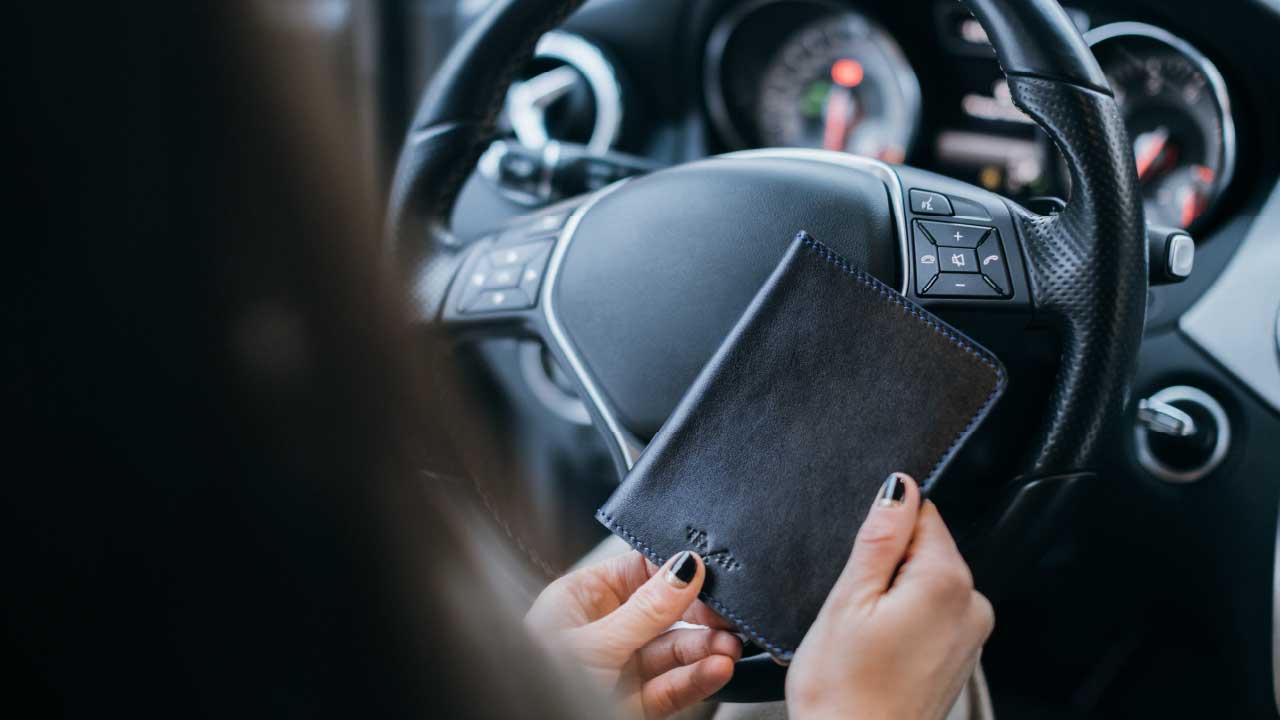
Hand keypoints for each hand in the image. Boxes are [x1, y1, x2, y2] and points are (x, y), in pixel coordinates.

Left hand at [526, 550, 741, 718]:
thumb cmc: (540, 685)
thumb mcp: (595, 642)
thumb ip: (646, 608)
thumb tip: (685, 567)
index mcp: (581, 599)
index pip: (638, 570)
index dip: (675, 571)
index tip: (708, 573)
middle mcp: (603, 629)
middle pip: (664, 611)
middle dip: (699, 616)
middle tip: (727, 617)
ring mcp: (621, 667)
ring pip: (674, 649)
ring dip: (705, 648)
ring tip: (729, 647)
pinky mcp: (636, 702)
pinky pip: (674, 684)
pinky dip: (698, 677)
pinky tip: (717, 668)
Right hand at [786, 472, 994, 719]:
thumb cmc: (844, 689)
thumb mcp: (848, 599)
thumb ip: (880, 536)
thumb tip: (900, 486)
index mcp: (946, 581)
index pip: (921, 513)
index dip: (882, 534)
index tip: (862, 571)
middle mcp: (972, 605)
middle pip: (926, 548)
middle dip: (886, 567)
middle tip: (857, 609)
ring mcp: (971, 634)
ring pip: (926, 582)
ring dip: (894, 596)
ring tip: (866, 635)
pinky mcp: (960, 656)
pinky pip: (932, 614)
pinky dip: (904, 622)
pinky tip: (880, 651)